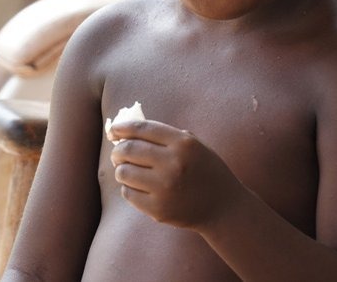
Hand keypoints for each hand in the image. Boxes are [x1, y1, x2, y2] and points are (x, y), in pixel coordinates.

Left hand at [108, 120, 242, 230]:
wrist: (223, 207)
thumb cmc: (205, 171)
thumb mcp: (194, 145)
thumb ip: (166, 136)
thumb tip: (128, 131)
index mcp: (183, 143)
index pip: (142, 129)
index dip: (123, 128)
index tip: (113, 130)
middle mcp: (173, 163)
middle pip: (128, 149)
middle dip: (118, 150)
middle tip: (117, 154)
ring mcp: (165, 187)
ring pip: (124, 172)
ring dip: (121, 170)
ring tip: (128, 171)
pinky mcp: (158, 209)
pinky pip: (128, 193)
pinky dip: (128, 188)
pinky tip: (138, 187)